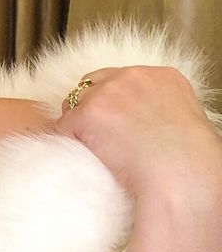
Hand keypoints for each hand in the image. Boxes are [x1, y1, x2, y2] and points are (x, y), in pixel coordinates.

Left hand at [55, 65, 221, 201]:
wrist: (180, 174)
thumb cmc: (187, 160)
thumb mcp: (183, 119)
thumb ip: (160, 109)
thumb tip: (142, 121)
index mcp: (162, 76)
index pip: (122, 77)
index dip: (113, 99)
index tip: (114, 118)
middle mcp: (133, 77)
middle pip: (94, 83)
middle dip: (91, 105)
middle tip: (97, 133)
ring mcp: (108, 93)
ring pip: (74, 101)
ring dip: (78, 121)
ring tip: (91, 146)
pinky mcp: (87, 113)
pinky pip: (64, 125)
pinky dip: (69, 140)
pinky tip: (83, 155)